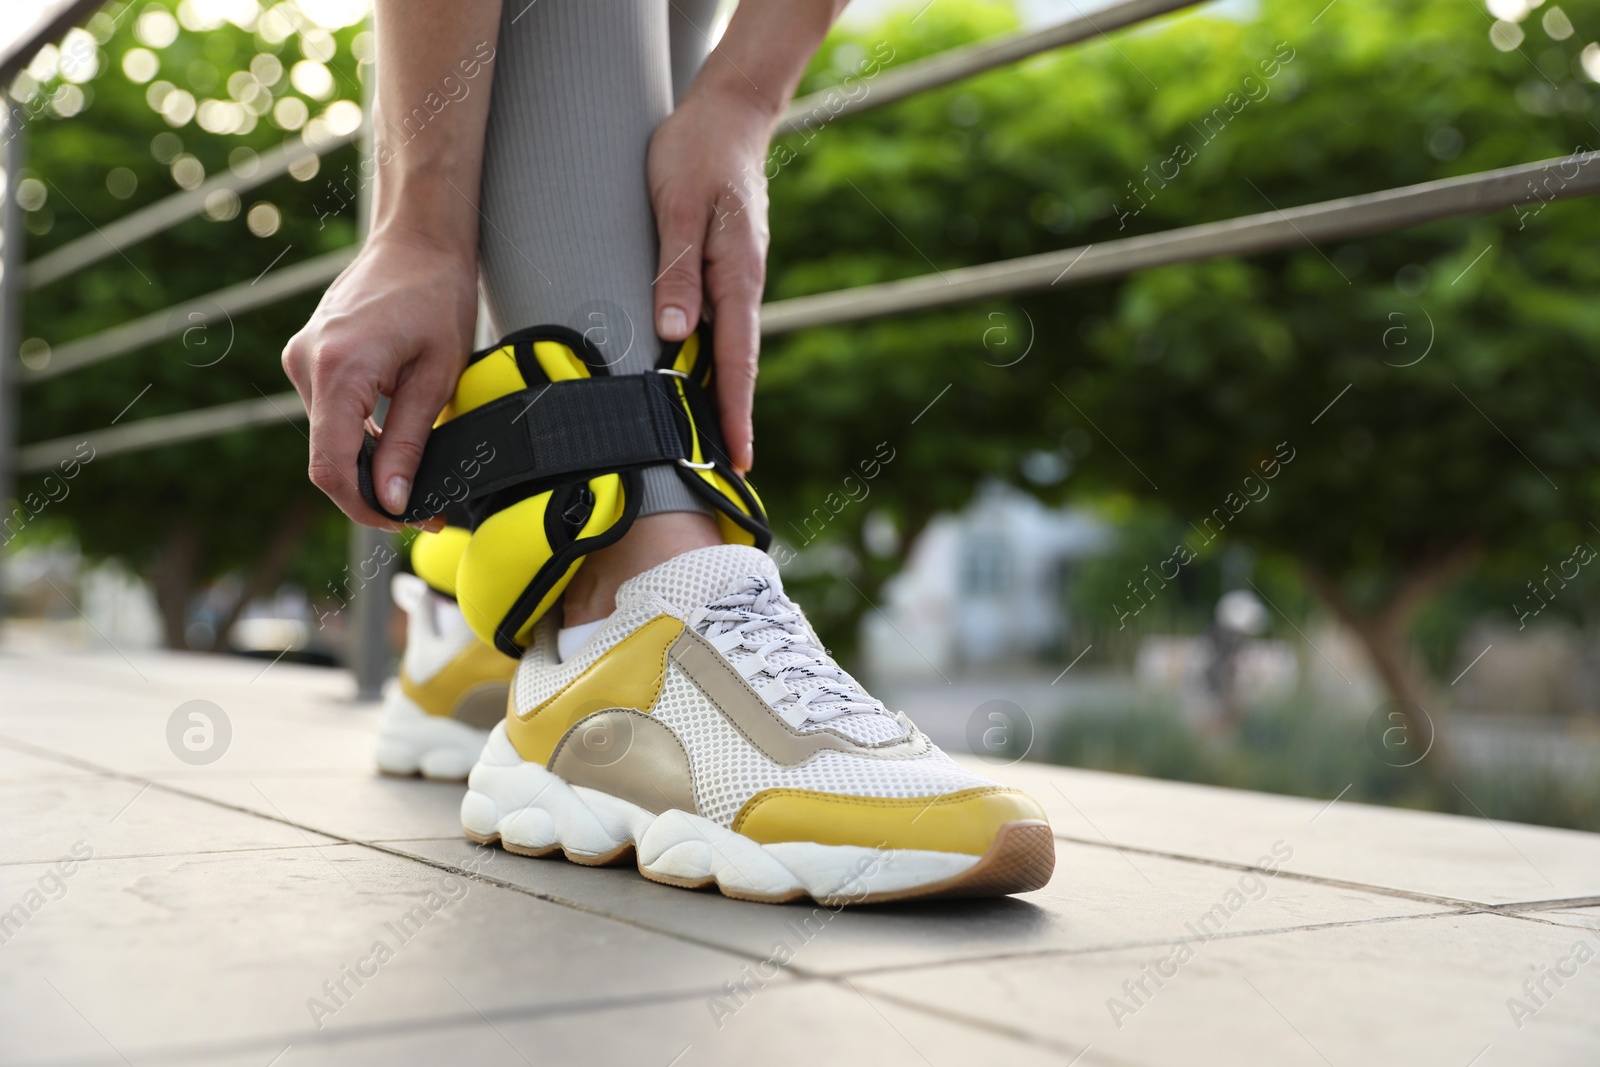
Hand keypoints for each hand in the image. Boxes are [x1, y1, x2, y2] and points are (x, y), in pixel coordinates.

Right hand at [281, 229, 476, 526]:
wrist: (418, 239)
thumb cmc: (436, 295)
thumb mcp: (437, 376)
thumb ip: (409, 441)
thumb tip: (391, 500)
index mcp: (338, 368)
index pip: (331, 466)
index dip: (363, 507)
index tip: (402, 521)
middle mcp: (306, 363)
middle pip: (326, 457)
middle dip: (370, 492)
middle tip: (424, 509)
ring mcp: (301, 357)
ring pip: (327, 438)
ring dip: (365, 465)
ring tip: (415, 478)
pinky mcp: (307, 355)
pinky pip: (327, 414)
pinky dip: (356, 437)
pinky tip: (392, 443)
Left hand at [647, 84, 774, 473]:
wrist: (726, 114)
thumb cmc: (697, 153)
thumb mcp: (680, 207)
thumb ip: (677, 270)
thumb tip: (676, 333)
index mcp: (738, 275)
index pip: (737, 359)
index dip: (735, 412)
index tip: (739, 458)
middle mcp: (741, 286)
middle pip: (736, 367)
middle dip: (731, 421)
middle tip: (725, 476)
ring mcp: (733, 281)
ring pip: (725, 351)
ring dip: (718, 398)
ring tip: (705, 446)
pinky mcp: (719, 273)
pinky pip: (715, 328)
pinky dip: (706, 364)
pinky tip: (689, 385)